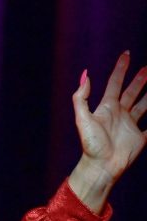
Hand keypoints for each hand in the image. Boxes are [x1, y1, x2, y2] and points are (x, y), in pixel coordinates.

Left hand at [73, 51, 146, 180]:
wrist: (101, 167)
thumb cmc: (91, 145)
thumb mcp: (83, 119)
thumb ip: (81, 98)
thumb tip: (85, 75)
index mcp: (107, 108)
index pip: (115, 83)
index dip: (120, 69)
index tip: (126, 54)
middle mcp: (119, 114)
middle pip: (132, 92)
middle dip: (140, 79)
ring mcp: (130, 125)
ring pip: (145, 105)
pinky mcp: (140, 137)